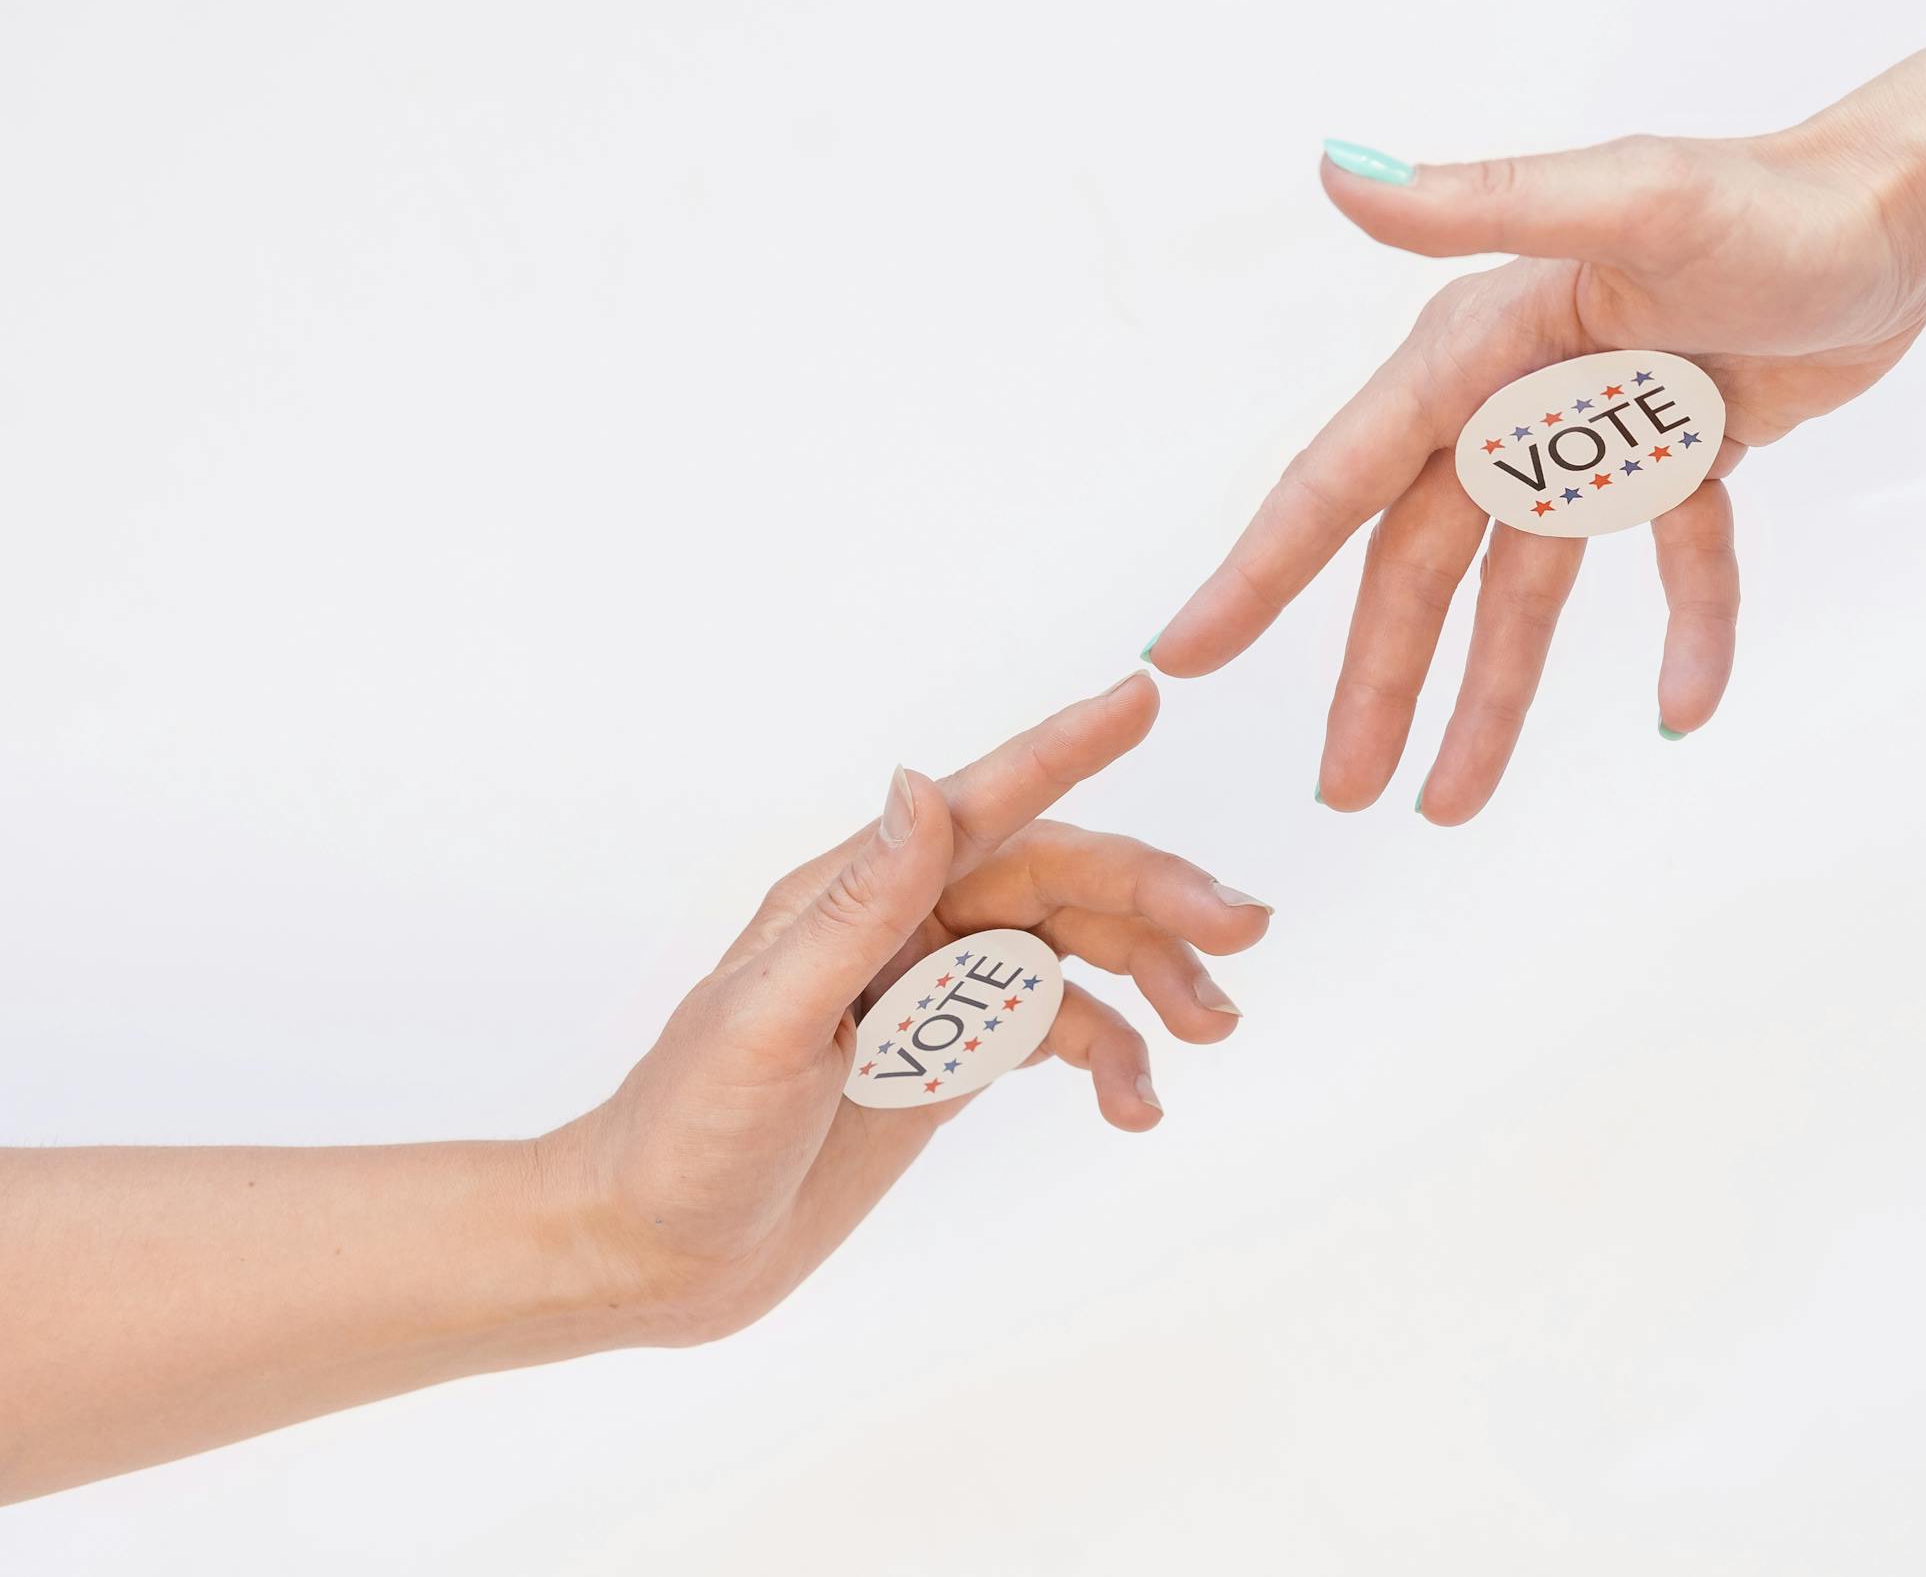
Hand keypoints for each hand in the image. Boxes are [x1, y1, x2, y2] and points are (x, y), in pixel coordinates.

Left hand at [542, 671, 1270, 1343]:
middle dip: (1157, 897)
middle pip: (1059, 880)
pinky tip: (1138, 1107)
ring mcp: (933, 990)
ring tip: (1213, 1033)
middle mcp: (904, 923)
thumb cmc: (682, 1138)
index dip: (1064, 751)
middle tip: (1245, 932)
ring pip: (1076, 952)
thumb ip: (855, 910)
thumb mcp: (765, 1025)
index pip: (979, 807)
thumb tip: (922, 785)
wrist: (653, 1256)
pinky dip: (1114, 1055)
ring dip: (1154, 980)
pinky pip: (1061, 1027)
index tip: (1143, 696)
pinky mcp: (951, 1056)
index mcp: (854, 894)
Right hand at [1145, 123, 1925, 821]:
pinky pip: (1669, 567)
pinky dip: (1683, 633)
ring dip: (1489, 695)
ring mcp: (1594, 431)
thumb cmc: (1778, 202)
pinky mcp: (1677, 454)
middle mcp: (1514, 395)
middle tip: (1344, 793)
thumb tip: (1340, 175)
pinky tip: (1687, 711)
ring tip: (1450, 806)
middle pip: (1421, 564)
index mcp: (1475, 348)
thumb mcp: (1633, 203)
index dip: (1259, 572)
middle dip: (1378, 679)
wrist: (1908, 212)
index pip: (1342, 477)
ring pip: (1520, 589)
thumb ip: (1482, 201)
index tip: (1182, 655)